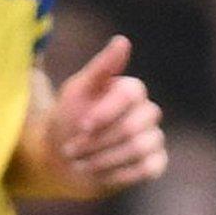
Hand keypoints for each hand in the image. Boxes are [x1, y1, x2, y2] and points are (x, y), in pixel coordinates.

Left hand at [34, 36, 165, 197]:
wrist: (61, 160)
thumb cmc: (68, 121)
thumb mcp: (77, 92)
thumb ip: (100, 67)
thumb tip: (122, 41)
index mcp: (131, 90)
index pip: (131, 95)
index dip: (105, 113)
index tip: (81, 126)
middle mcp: (147, 111)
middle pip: (133, 126)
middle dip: (98, 142)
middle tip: (71, 150)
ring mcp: (153, 137)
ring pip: (140, 148)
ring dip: (103, 159)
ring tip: (80, 163)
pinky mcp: (155, 163)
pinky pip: (148, 168)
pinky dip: (119, 173)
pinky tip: (99, 173)